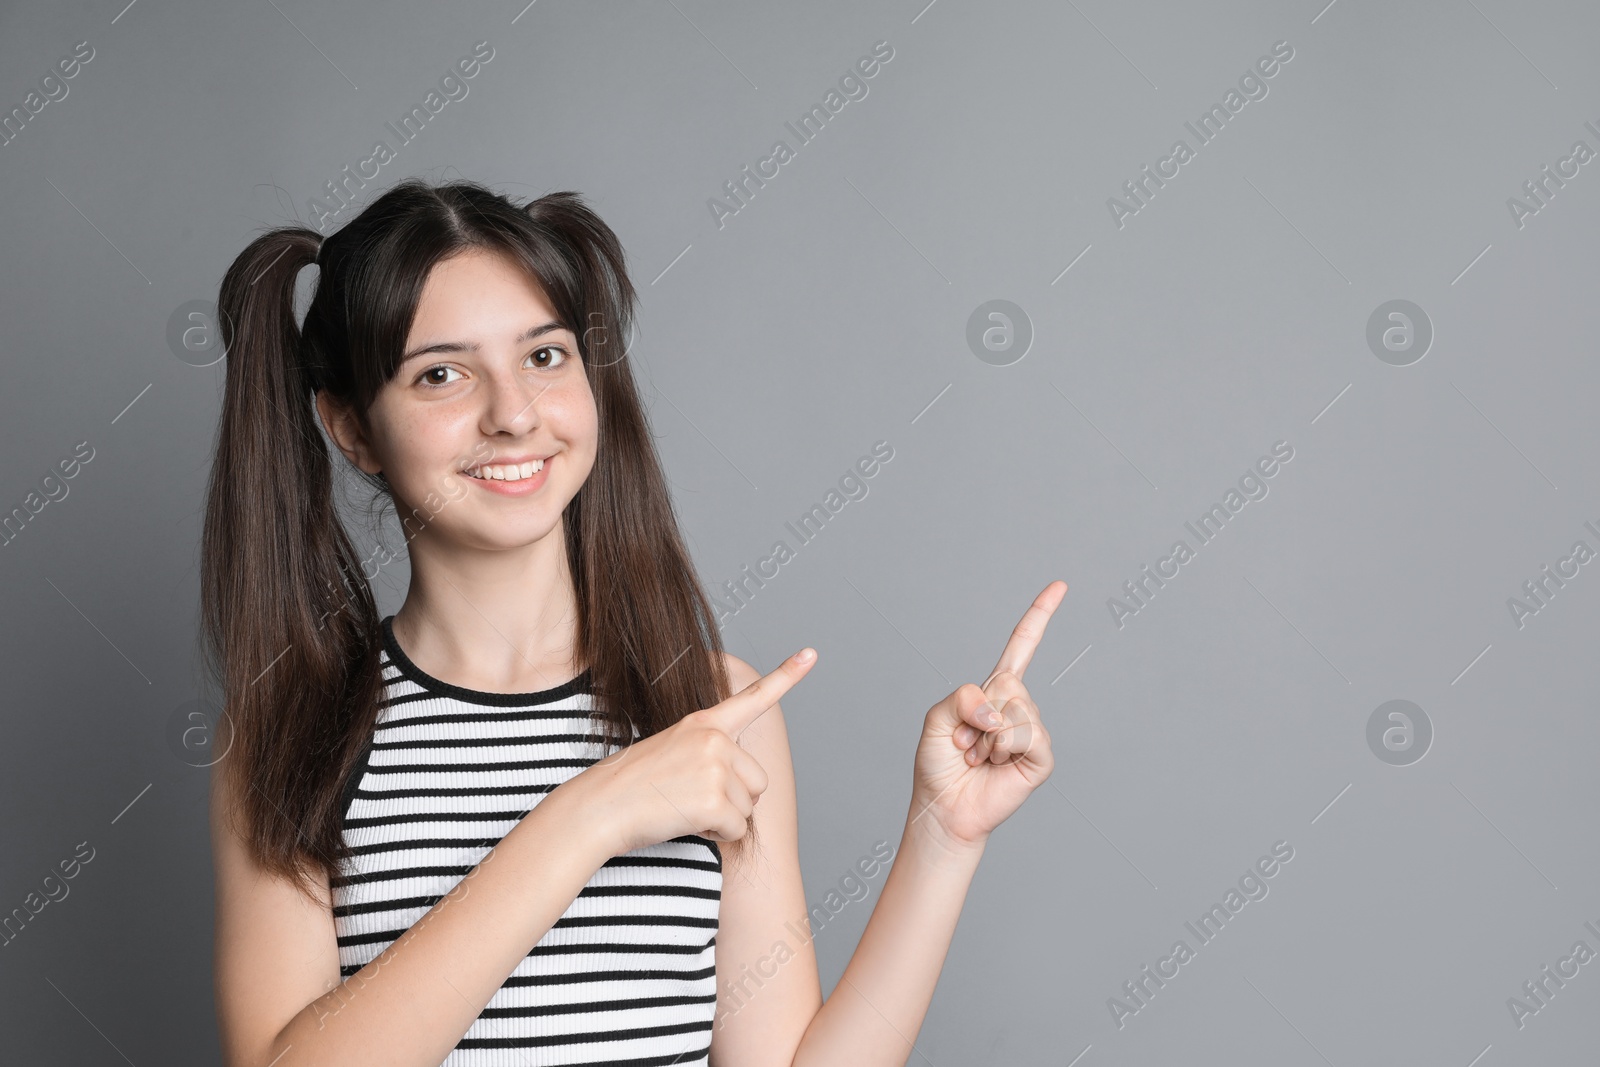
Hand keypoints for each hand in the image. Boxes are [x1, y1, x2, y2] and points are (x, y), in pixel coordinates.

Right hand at [559, 647, 817, 855]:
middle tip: (692, 798)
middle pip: (757, 781)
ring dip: (723, 818)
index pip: (752, 697)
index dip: (786, 676)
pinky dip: (717, 836)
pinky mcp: (715, 798)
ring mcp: (716, 766)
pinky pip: (737, 829)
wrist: (598, 807)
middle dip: (734, 799)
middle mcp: (714, 738)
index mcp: (703, 722)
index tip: (812, 653)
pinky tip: (686, 823)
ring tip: (683, 807)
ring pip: (748, 807)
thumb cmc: (629, 786)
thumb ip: (705, 750)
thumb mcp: (669, 749)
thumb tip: (739, 776)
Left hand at [910, 580, 1066, 852]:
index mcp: (993, 692)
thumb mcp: (936, 719)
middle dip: (977, 713)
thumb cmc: (939, 766)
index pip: (1021, 647)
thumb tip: (1000, 708)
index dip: (1039, 616)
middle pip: (1008, 681)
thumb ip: (961, 698)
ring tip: (978, 756)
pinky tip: (995, 765)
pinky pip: (1027, 736)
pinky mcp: (1041, 757)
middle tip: (966, 741)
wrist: (944, 808)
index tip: (1059, 586)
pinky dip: (1003, 749)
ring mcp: (1032, 731)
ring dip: (986, 737)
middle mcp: (1017, 707)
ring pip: (1016, 709)